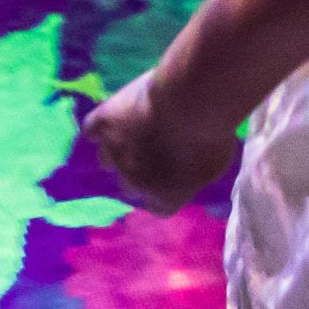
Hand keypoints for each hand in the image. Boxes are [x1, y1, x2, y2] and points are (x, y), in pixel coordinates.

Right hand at [83, 74, 233, 214]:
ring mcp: (114, 152)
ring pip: (106, 159)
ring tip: (131, 133)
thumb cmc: (211, 133)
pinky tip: (110, 118)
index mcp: (165, 197)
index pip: (159, 208)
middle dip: (138, 172)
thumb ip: (197, 175)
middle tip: (150, 152)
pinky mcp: (103, 123)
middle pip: (128, 185)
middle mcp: (133, 181)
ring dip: (117, 150)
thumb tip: (191, 175)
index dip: (161, 194)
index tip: (166, 182)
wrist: (190, 100)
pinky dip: (99, 126)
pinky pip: (92, 129)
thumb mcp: (216, 164)